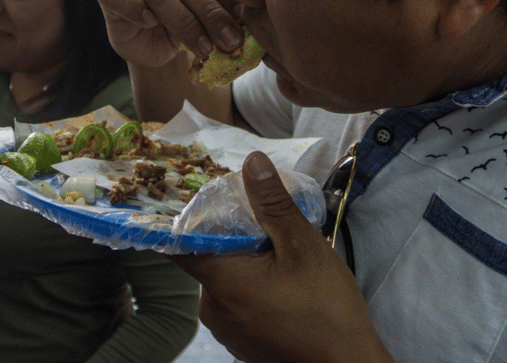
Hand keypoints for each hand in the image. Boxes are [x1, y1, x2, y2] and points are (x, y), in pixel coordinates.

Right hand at [95, 0, 244, 68]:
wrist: (151, 47)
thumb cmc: (181, 24)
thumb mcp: (206, 12)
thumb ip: (223, 5)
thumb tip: (249, 14)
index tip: (243, 26)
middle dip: (211, 16)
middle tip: (230, 43)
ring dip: (186, 25)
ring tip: (204, 49)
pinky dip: (137, 10)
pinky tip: (150, 24)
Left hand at [172, 152, 393, 362]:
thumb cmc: (326, 310)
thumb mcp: (302, 246)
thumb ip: (274, 204)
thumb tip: (252, 163)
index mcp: (219, 282)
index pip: (181, 243)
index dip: (195, 218)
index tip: (216, 202)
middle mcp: (212, 309)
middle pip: (208, 259)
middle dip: (234, 240)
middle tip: (269, 230)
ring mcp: (226, 330)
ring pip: (226, 281)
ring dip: (247, 266)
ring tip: (283, 259)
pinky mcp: (241, 343)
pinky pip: (238, 304)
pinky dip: (254, 290)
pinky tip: (284, 287)